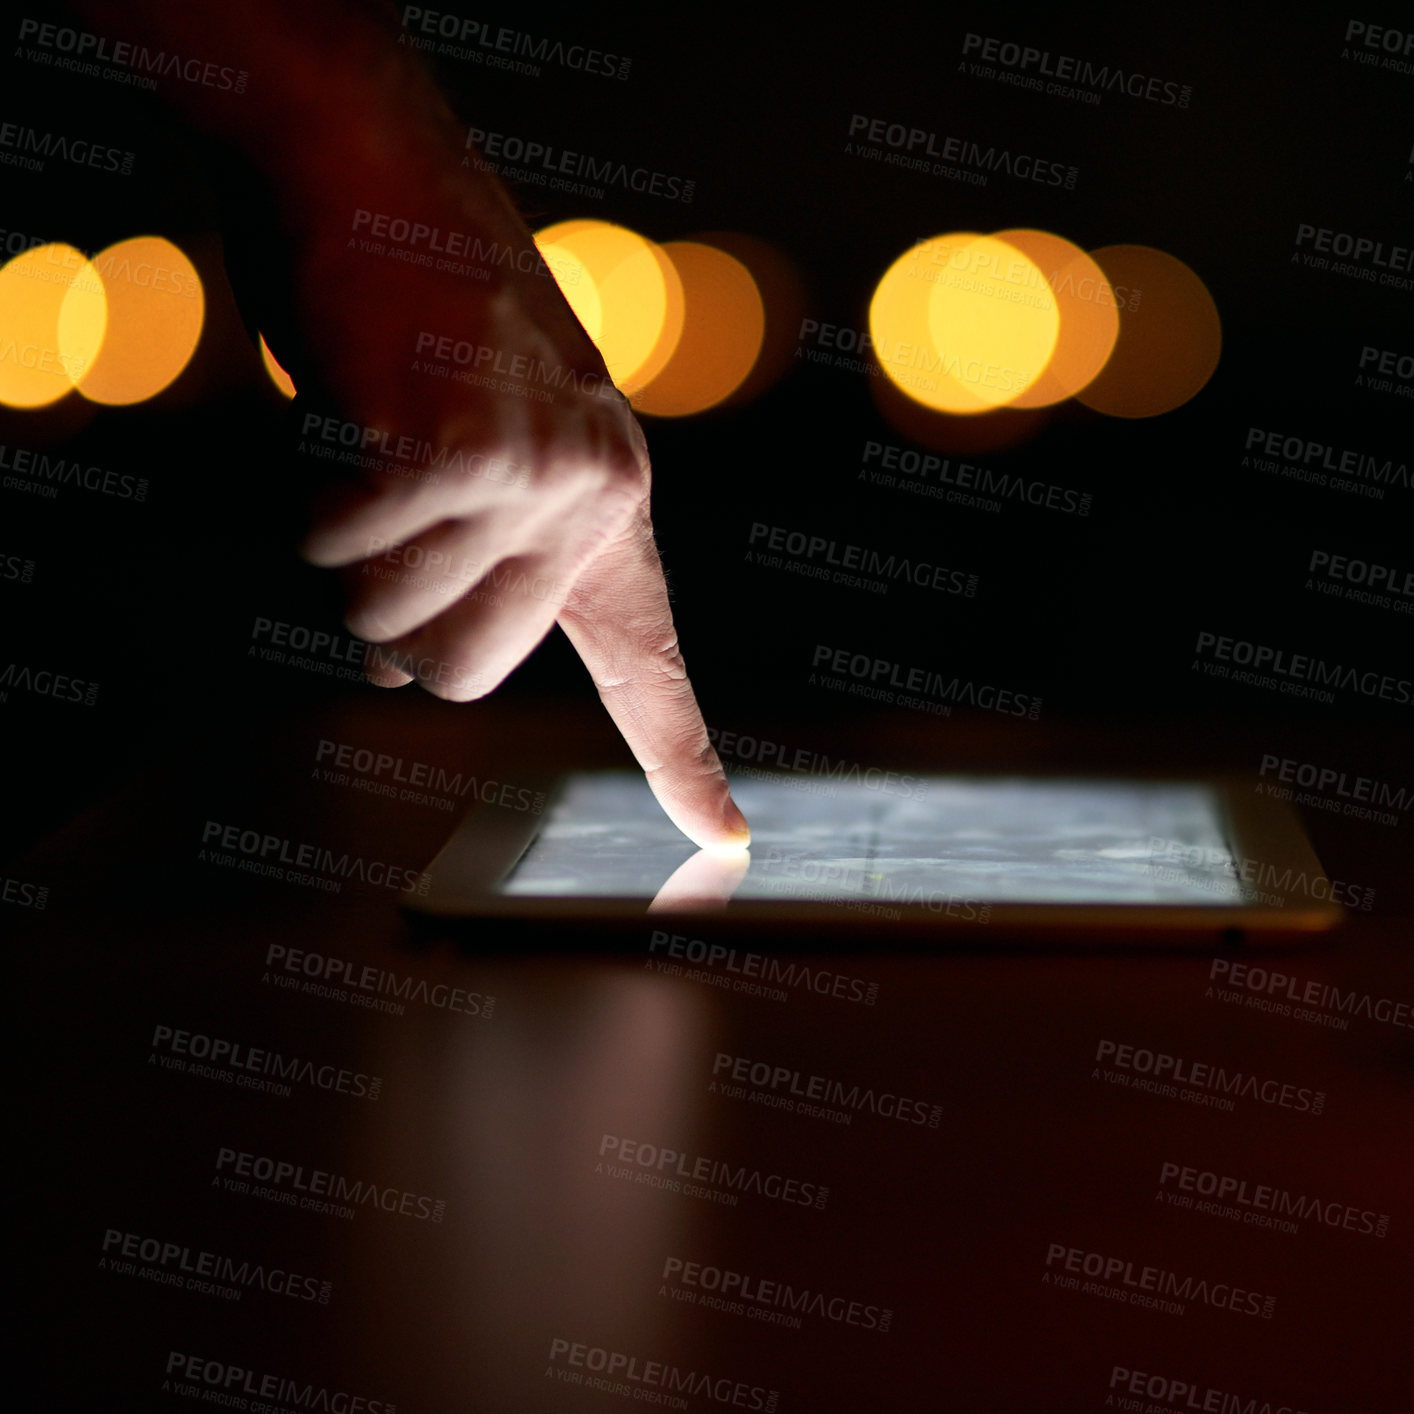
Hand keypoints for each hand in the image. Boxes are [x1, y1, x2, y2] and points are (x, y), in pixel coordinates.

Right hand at [269, 106, 747, 850]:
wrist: (376, 159)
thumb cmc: (417, 308)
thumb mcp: (482, 440)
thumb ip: (479, 556)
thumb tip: (396, 668)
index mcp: (612, 508)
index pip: (650, 665)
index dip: (681, 761)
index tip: (729, 839)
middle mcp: (594, 500)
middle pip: (458, 680)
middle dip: (395, 623)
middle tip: (387, 513)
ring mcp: (533, 479)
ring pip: (384, 627)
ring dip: (345, 553)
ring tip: (373, 439)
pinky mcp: (457, 455)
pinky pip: (338, 555)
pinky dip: (307, 497)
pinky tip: (346, 408)